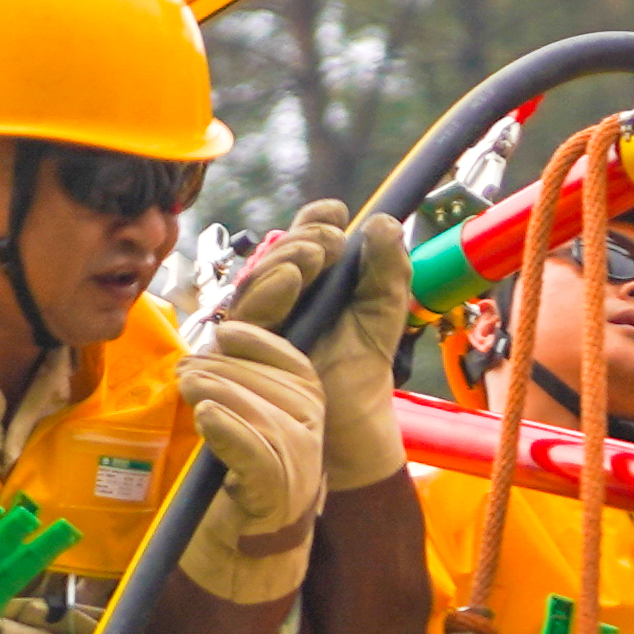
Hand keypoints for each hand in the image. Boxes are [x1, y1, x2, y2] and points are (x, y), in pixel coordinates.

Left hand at [175, 318, 325, 600]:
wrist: (241, 542)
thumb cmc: (235, 469)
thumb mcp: (241, 410)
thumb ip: (237, 373)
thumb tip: (219, 330)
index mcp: (309, 396)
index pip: (285, 354)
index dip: (251, 339)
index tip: (218, 335)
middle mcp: (314, 421)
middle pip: (264, 380)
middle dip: (219, 368)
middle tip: (182, 369)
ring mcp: (301, 456)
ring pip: (256, 410)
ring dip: (216, 393)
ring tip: (185, 385)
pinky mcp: (279, 488)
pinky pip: (254, 449)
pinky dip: (228, 430)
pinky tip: (205, 416)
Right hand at [231, 198, 414, 491]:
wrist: (352, 418)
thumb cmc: (363, 362)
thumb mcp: (386, 308)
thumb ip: (390, 266)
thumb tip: (383, 222)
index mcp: (312, 274)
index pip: (306, 233)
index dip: (317, 218)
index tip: (339, 215)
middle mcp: (279, 290)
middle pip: (279, 250)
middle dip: (304, 239)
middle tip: (332, 241)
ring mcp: (259, 316)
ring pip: (260, 276)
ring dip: (287, 259)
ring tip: (315, 254)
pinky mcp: (244, 344)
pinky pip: (248, 312)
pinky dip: (268, 291)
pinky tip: (289, 277)